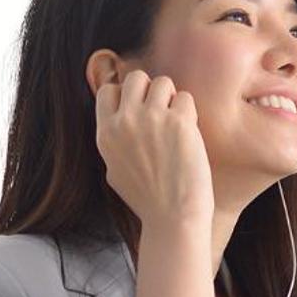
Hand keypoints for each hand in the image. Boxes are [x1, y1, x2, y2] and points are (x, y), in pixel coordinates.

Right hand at [94, 69, 214, 229]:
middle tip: (161, 116)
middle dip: (150, 91)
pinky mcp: (179, 122)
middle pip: (136, 77)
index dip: (126, 96)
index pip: (109, 90)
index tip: (139, 111)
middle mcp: (125, 122)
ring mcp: (152, 119)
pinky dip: (190, 114)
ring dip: (172, 100)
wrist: (173, 218)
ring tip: (177, 127)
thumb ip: (115, 140)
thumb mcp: (115, 171)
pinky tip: (189, 137)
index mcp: (106, 134)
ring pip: (163, 82)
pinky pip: (186, 98)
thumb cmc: (148, 200)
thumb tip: (117, 116)